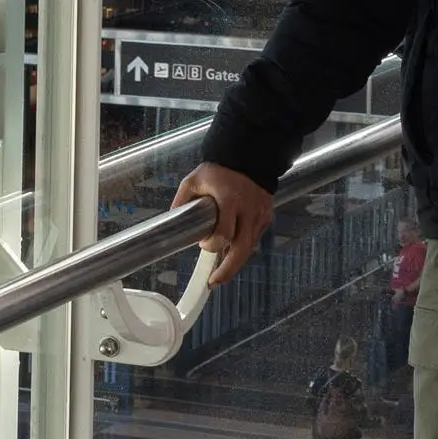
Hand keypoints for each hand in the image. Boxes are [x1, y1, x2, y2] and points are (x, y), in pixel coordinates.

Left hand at [177, 162, 274, 284]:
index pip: (224, 234)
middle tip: (214, 282)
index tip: (203, 245)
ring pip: (249, 247)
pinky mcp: (266, 216)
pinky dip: (243, 247)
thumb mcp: (193, 181)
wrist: (247, 156)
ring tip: (221, 272)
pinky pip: (255, 238)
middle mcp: (248, 209)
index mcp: (229, 199)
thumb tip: (172, 221)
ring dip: (235, 261)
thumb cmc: (219, 170)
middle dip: (228, 270)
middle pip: (242, 249)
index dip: (212, 245)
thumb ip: (182, 201)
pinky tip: (232, 251)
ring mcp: (260, 214)